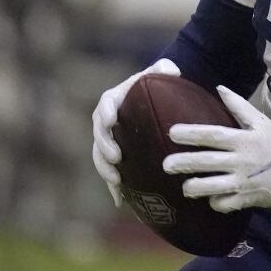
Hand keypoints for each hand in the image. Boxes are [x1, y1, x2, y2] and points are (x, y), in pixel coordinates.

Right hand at [91, 58, 181, 206]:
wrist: (159, 100)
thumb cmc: (160, 84)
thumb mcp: (163, 72)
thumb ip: (165, 69)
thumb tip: (171, 70)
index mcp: (115, 99)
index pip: (105, 105)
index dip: (106, 113)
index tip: (111, 121)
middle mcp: (107, 121)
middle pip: (99, 135)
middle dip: (104, 147)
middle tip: (117, 158)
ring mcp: (110, 140)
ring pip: (100, 156)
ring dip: (105, 169)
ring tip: (117, 181)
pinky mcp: (117, 156)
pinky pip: (111, 172)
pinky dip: (114, 187)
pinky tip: (121, 202)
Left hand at [162, 86, 270, 211]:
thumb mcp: (261, 122)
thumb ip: (239, 107)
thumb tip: (219, 88)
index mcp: (245, 140)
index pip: (214, 135)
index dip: (192, 134)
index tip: (172, 132)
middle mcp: (242, 161)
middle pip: (208, 162)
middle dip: (184, 163)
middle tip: (165, 165)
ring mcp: (243, 182)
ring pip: (212, 187)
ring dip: (195, 187)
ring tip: (184, 186)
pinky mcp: (246, 199)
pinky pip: (224, 204)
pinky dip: (214, 202)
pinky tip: (209, 197)